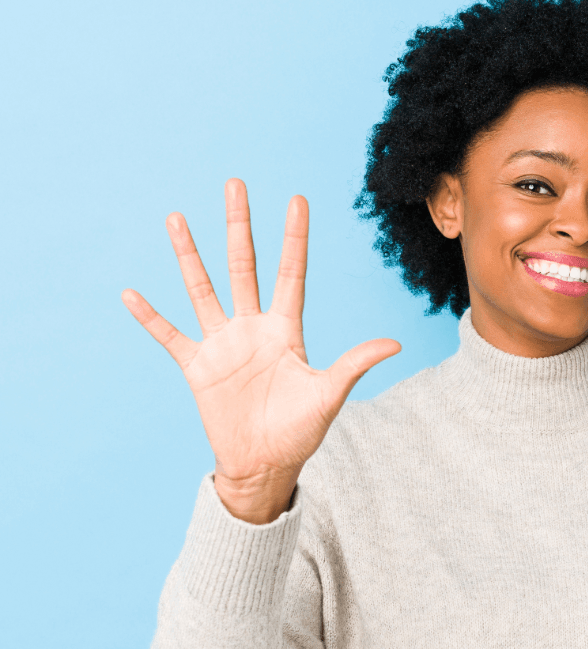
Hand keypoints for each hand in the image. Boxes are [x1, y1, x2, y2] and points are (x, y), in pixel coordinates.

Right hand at [122, 179, 400, 522]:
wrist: (266, 465)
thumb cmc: (301, 432)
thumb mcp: (330, 394)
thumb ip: (355, 364)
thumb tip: (396, 344)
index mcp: (286, 330)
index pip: (290, 273)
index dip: (294, 238)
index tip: (297, 199)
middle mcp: (253, 328)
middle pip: (244, 266)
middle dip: (239, 226)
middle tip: (235, 184)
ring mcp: (223, 344)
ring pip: (203, 289)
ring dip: (189, 255)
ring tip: (176, 218)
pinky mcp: (197, 367)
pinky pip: (169, 336)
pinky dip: (150, 317)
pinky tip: (130, 293)